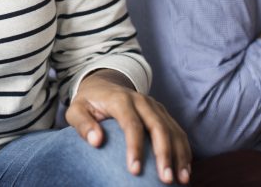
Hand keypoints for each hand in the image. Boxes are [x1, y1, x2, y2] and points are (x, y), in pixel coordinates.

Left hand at [66, 69, 191, 183]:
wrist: (103, 84)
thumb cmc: (88, 102)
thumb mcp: (76, 109)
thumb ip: (82, 124)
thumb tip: (96, 141)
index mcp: (120, 99)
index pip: (131, 123)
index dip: (134, 147)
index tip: (135, 171)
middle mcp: (141, 100)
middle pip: (157, 126)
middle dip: (163, 154)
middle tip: (165, 179)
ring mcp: (155, 106)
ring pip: (172, 129)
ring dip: (179, 154)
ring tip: (182, 179)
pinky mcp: (162, 113)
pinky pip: (178, 131)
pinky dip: (184, 150)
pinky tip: (185, 170)